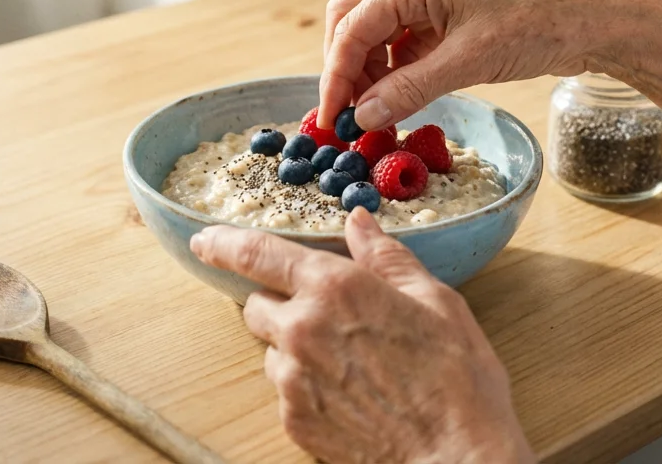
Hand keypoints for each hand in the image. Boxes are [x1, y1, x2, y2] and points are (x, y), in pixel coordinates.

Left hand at [190, 208, 533, 463]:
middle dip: (280, 302)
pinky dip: (307, 386)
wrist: (455, 459)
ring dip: (294, 347)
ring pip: (272, 350)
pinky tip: (350, 394)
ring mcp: (293, 380)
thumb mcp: (436, 301)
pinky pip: (286, 391)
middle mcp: (302, 329)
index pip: (256, 253)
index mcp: (334, 287)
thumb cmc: (456, 379)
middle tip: (323, 315)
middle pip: (257, 304)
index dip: (223, 242)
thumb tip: (358, 222)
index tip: (205, 239)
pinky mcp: (294, 421)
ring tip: (349, 363)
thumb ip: (386, 257)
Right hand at [319, 0, 624, 128]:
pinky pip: (403, 43)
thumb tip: (363, 117)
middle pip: (353, 21)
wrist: (589, 19)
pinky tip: (399, 100)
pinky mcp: (446, 16)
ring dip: (369, 73)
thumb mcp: (467, 62)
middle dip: (344, 68)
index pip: (352, 26)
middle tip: (346, 114)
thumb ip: (409, 89)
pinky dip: (394, 73)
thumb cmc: (536, 26)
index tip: (331, 116)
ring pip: (376, 34)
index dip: (335, 75)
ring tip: (375, 114)